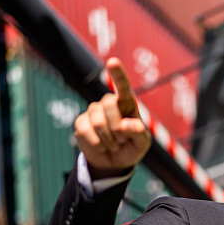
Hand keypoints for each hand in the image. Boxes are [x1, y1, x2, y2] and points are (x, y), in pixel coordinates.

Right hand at [74, 57, 150, 177]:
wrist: (114, 162)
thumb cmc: (131, 147)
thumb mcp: (142, 143)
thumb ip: (139, 133)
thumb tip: (125, 125)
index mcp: (126, 104)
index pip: (123, 87)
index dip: (118, 75)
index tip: (112, 62)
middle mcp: (109, 103)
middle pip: (109, 105)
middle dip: (118, 128)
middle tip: (122, 140)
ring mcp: (93, 111)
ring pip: (98, 121)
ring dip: (109, 139)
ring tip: (113, 144)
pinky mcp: (81, 122)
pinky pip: (86, 130)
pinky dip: (97, 144)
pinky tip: (101, 146)